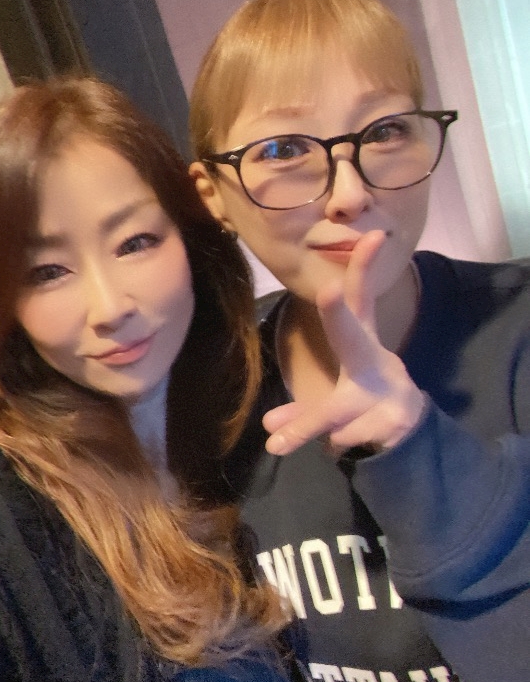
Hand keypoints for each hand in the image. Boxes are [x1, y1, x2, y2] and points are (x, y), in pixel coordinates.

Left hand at [263, 231, 424, 455]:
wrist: (412, 432)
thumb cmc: (366, 399)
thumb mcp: (331, 397)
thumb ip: (299, 408)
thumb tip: (268, 424)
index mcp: (360, 344)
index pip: (360, 300)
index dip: (362, 268)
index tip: (370, 236)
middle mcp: (373, 362)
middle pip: (352, 336)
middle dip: (338, 315)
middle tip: (327, 290)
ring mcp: (387, 391)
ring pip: (333, 409)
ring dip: (304, 426)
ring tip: (277, 444)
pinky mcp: (393, 420)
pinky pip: (345, 436)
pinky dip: (336, 445)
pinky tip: (345, 445)